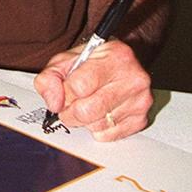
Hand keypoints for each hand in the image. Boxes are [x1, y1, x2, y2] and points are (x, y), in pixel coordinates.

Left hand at [34, 39, 152, 139]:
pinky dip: (98, 128)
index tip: (63, 92)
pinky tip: (99, 113)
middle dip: (70, 112)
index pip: (79, 86)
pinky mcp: (141, 119)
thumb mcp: (66, 60)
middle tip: (68, 105)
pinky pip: (109, 135)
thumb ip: (50, 78)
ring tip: (86, 105)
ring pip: (97, 125)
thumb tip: (54, 103)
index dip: (64, 93)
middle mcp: (133, 78)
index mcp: (115, 56)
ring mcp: (140, 101)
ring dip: (84, 121)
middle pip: (87, 110)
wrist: (119, 66)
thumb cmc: (93, 63)